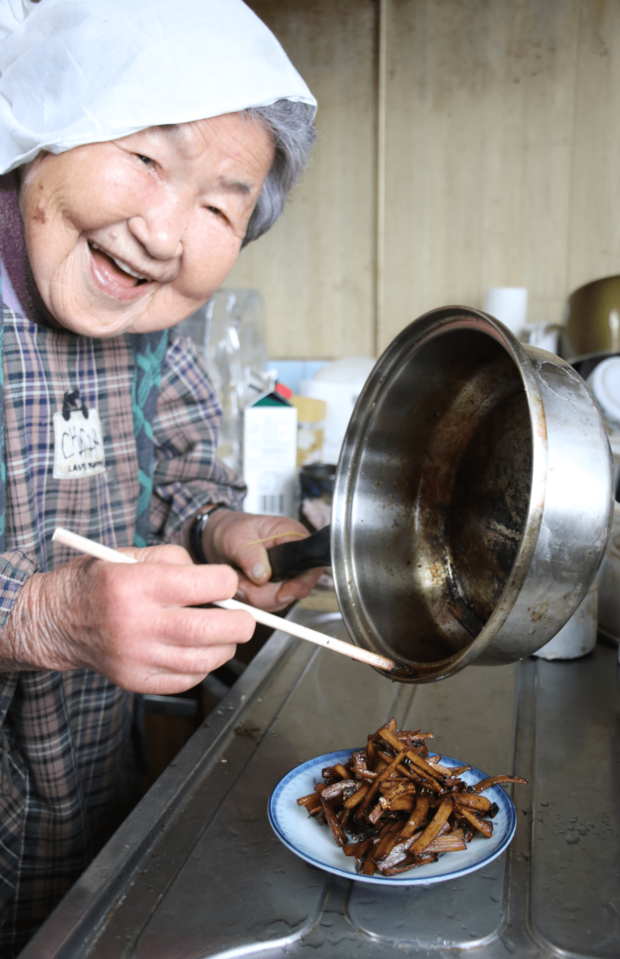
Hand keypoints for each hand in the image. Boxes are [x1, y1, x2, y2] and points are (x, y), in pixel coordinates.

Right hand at [1, 544, 254, 693]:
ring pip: (202, 660)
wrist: (57, 620)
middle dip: (240, 624)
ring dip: (226, 648)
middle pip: (208, 630)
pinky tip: (199, 652)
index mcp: (137, 585)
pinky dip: (203, 667)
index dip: (226, 583)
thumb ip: (177, 560)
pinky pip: (184, 681)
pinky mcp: (134, 680)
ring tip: (224, 635)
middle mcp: (136, 623)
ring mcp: (135, 657)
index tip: (227, 583)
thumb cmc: (97, 582)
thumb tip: (217, 582)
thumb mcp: (131, 554)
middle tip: (245, 619)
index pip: (204, 585)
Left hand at [203, 511, 323, 611]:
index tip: (281, 593)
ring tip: (239, 578)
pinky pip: (267, 603)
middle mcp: (293, 558)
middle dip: (265, 593)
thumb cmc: (233, 528)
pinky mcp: (274, 587)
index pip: (311, 566)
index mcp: (293, 537)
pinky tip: (241, 584)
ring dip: (254, 596)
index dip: (300, 584)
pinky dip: (250, 599)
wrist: (219, 537)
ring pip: (279, 600)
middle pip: (295, 590)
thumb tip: (263, 575)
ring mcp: (285, 575)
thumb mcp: (237, 537)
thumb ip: (250, 556)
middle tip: (243, 584)